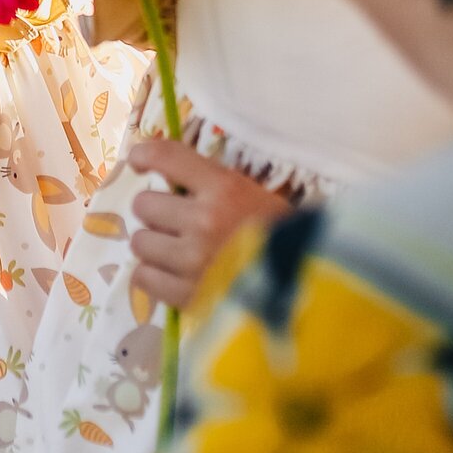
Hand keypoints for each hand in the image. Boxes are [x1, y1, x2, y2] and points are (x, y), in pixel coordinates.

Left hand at [127, 139, 292, 306]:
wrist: (312, 289)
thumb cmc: (285, 238)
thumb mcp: (256, 197)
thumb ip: (213, 187)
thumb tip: (169, 179)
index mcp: (224, 188)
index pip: (165, 157)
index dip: (143, 155)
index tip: (140, 163)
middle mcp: (203, 221)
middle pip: (144, 204)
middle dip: (157, 212)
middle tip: (176, 222)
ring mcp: (193, 261)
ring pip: (140, 242)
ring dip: (155, 245)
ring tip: (177, 253)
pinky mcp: (188, 296)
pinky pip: (144, 278)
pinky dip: (153, 276)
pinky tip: (172, 276)